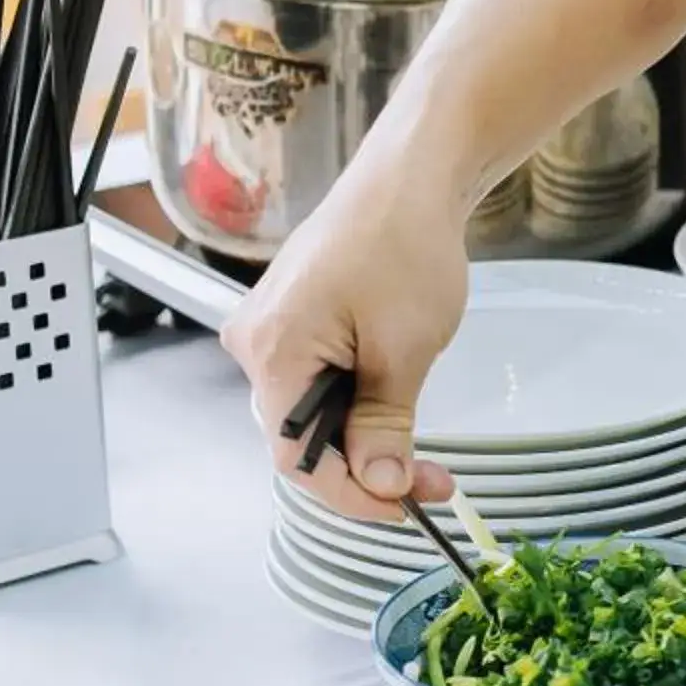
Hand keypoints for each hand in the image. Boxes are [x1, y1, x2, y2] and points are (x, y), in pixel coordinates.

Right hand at [219, 160, 469, 521]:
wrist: (408, 178)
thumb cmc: (403, 244)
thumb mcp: (404, 349)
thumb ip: (385, 425)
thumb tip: (381, 485)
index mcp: (271, 353)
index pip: (297, 458)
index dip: (352, 494)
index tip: (407, 507)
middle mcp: (254, 344)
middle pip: (301, 437)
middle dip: (366, 469)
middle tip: (431, 482)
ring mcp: (270, 329)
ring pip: (312, 411)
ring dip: (364, 438)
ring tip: (421, 451)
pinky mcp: (293, 318)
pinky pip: (316, 380)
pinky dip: (356, 404)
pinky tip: (394, 406)